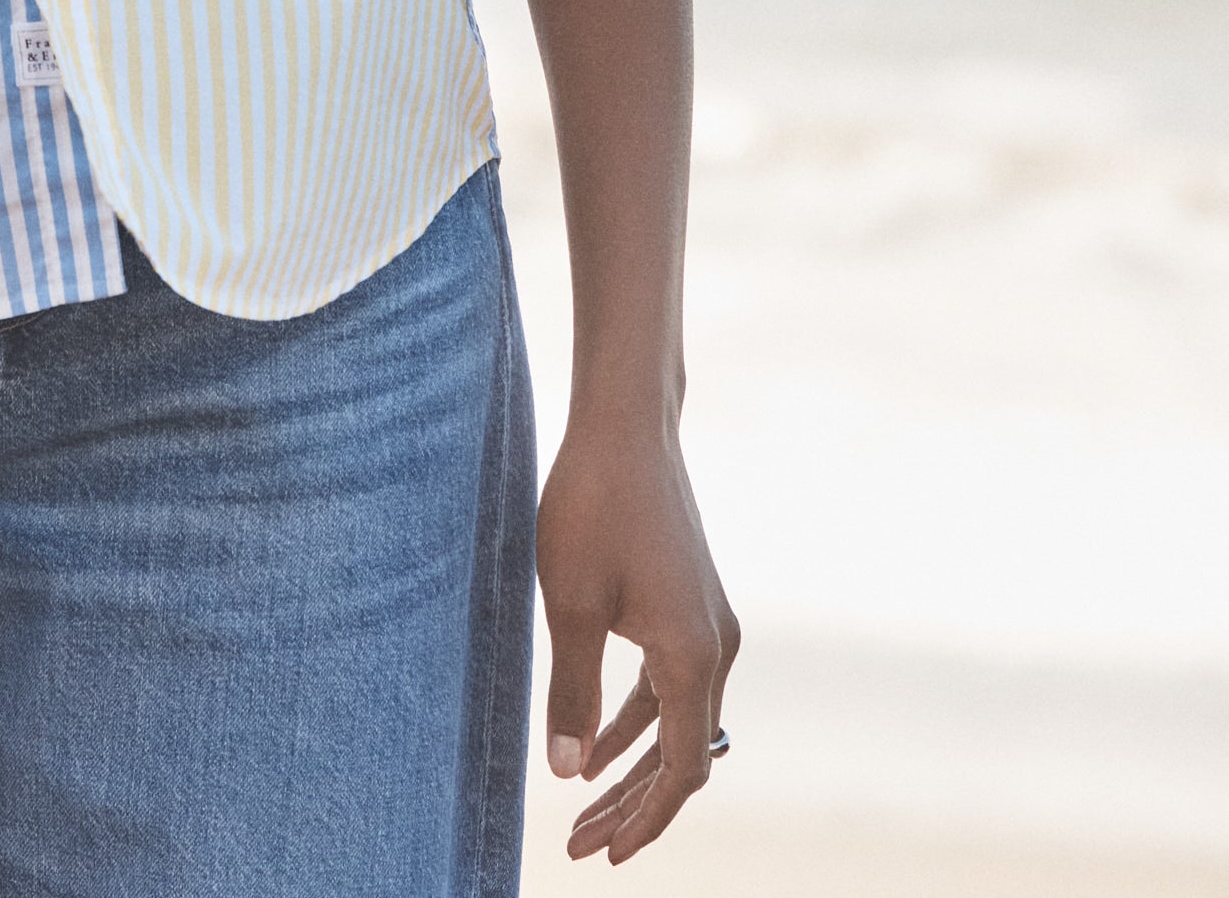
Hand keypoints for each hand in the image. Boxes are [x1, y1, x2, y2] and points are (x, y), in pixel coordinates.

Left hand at [537, 412, 738, 862]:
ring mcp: (709, 623)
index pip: (680, 771)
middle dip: (632, 804)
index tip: (603, 855)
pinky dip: (637, 717)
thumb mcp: (570, 605)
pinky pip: (670, 682)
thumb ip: (573, 694)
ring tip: (581, 802)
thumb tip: (565, 772)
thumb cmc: (593, 508)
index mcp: (693, 659)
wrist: (626, 426)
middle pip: (681, 754)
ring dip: (632, 762)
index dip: (644, 820)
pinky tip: (596, 737)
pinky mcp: (691, 602)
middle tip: (582, 846)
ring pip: (675, 719)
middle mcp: (716, 649)